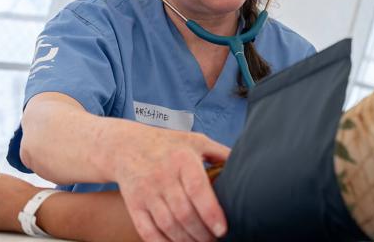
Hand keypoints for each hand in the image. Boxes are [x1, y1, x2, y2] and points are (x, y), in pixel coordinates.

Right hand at [115, 128, 229, 241]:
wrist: (126, 146)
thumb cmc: (168, 144)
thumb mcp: (195, 140)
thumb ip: (220, 153)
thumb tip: (247, 164)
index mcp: (182, 159)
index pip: (197, 189)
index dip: (210, 212)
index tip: (222, 229)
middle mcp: (162, 175)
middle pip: (184, 213)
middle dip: (202, 233)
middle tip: (215, 240)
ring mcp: (146, 192)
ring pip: (168, 225)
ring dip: (186, 241)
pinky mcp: (134, 205)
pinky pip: (148, 231)